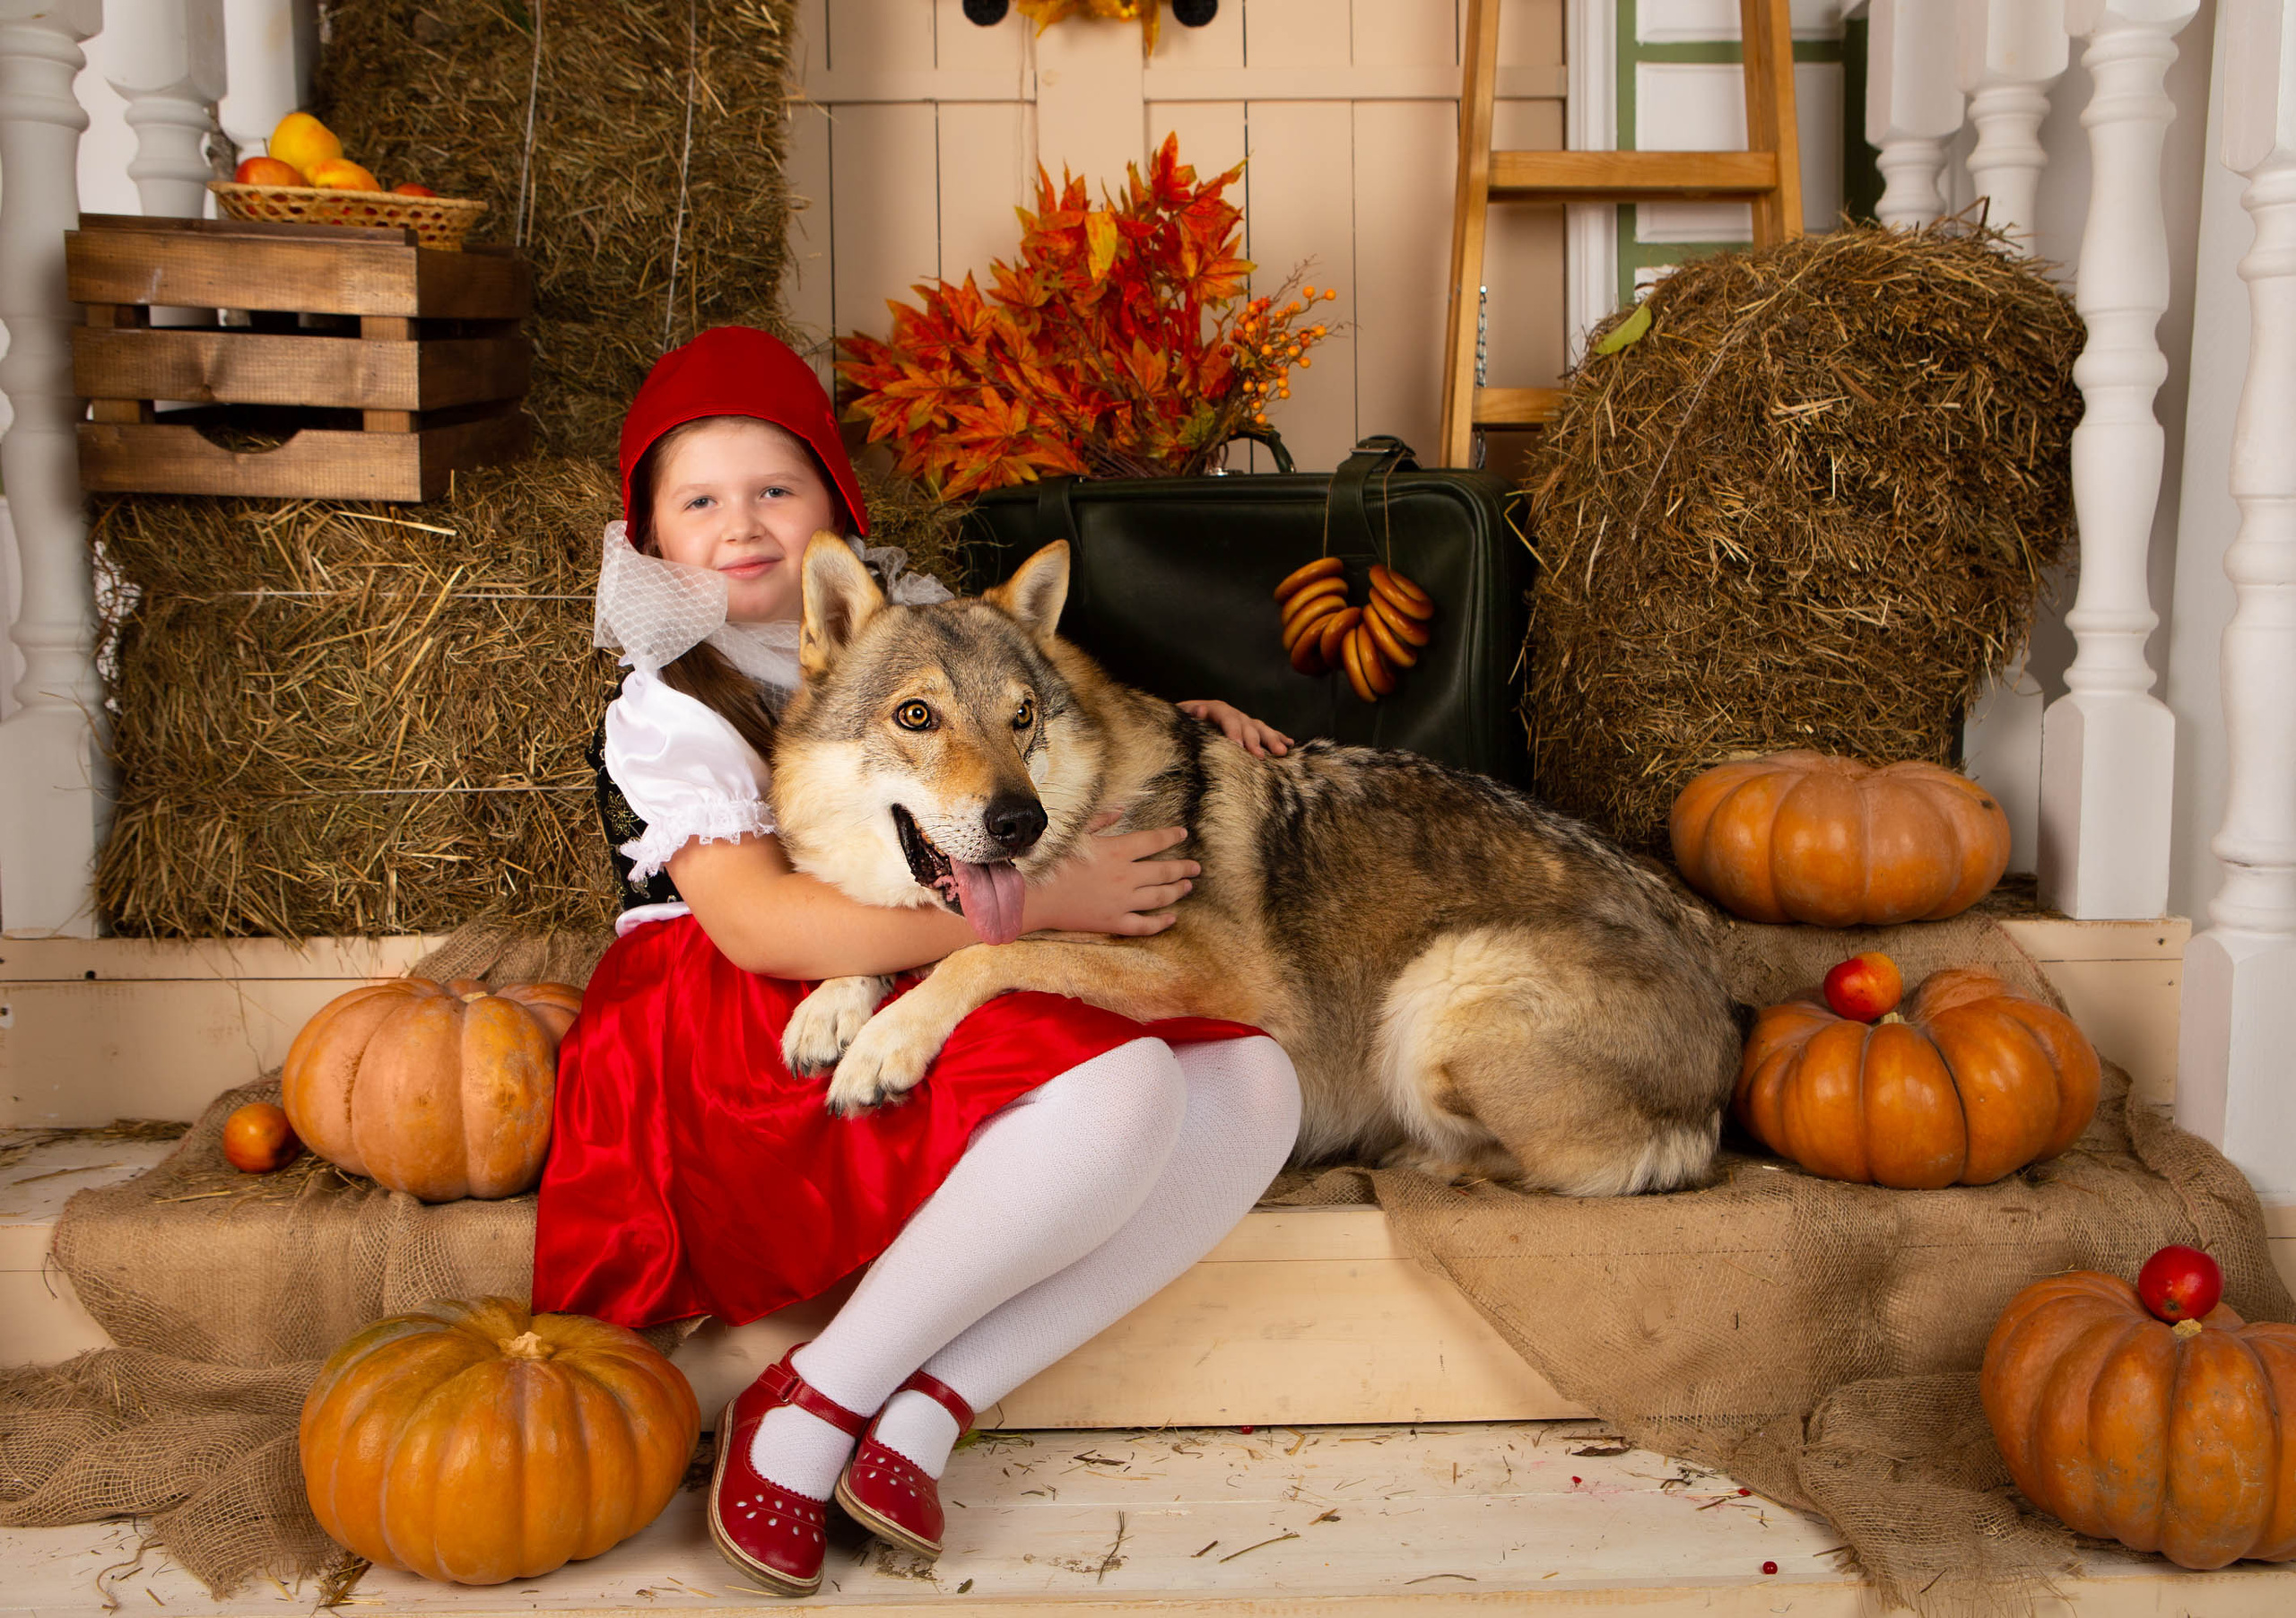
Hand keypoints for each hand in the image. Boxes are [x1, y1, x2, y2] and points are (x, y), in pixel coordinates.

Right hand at [1024, 813, 1198, 936]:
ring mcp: (1122, 902)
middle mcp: (1125, 876)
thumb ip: (1100, 820)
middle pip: (1164, 871)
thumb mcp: (1074, 832)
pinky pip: (1145, 925)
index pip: (1154, 841)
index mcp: (1116, 850)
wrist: (1033, 895)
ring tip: (1187, 886)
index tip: (1182, 834)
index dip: (1171, 836)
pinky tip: (1172, 918)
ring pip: (1160, 897)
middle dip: (1184, 867)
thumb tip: (1121, 810)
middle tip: (1196, 867)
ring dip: (1177, 890)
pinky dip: (1161, 922)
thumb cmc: (1050, 860)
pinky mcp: (1113, 922)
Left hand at [1180, 699, 1291, 757]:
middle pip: (1246, 724)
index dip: (1233, 731)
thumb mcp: (1180, 718)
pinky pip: (1265, 732)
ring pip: (1260, 728)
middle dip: (1254, 741)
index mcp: (1215, 709)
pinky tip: (1290, 744)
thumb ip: (1189, 714)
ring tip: (1282, 752)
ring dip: (1271, 740)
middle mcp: (1232, 713)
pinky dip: (1278, 737)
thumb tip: (1201, 710)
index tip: (1238, 746)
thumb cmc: (1180, 724)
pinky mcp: (1249, 729)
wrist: (1186, 720)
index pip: (1227, 718)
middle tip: (1258, 756)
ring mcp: (1243, 721)